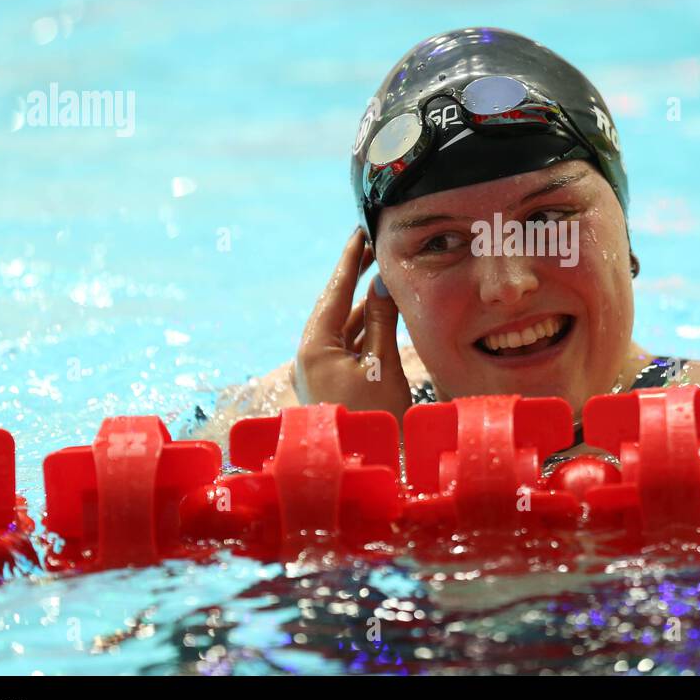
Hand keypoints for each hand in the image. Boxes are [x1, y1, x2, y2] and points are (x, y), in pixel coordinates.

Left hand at [293, 229, 412, 424]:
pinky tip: (387, 316)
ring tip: (387, 278)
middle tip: (377, 247)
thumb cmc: (371, 419)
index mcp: (315, 346)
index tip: (362, 231)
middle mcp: (312, 354)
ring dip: (366, 303)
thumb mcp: (382, 366)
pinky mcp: (333, 382)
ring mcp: (321, 369)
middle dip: (357, 277)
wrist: (358, 467)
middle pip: (337, 304)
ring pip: (345, 325)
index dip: (351, 259)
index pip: (336, 290)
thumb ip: (384, 322)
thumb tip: (384, 282)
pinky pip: (351, 344)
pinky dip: (369, 328)